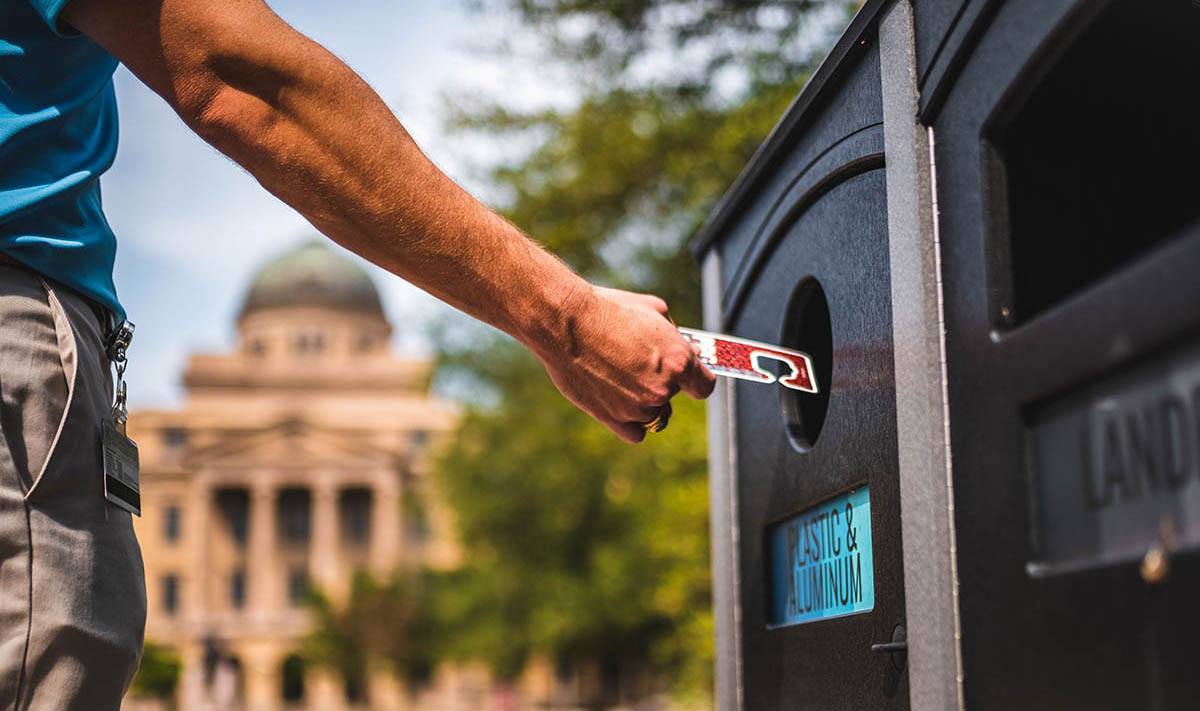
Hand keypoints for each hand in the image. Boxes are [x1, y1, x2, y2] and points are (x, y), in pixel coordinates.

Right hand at [533, 284, 715, 442]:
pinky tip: (620, 400)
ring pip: (654, 413)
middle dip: (663, 380)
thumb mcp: (655, 310)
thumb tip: (682, 349)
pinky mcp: (614, 419)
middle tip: (637, 361)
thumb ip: (674, 336)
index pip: (704, 386)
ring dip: (644, 399)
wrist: (566, 323)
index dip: (696, 379)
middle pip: (675, 395)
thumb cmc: (608, 311)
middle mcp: (663, 388)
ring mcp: (638, 407)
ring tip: (620, 375)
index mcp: (679, 362)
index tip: (689, 377)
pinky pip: (637, 432)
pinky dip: (632, 421)